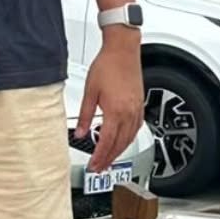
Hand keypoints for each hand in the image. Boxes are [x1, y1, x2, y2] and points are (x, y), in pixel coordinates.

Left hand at [77, 32, 143, 172]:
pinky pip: (136, 128)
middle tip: (100, 168)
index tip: (93, 165)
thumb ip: (84, 115)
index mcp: (115, 111)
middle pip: (119, 144)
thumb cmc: (107, 65)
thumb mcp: (90, 91)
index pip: (106, 142)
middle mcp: (128, 113)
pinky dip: (129, 138)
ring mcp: (136, 109)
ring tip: (109, 159)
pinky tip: (123, 140)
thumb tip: (79, 132)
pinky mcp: (140, 104)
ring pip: (129, 138)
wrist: (123, 50)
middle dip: (109, 158)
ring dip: (119, 151)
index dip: (99, 157)